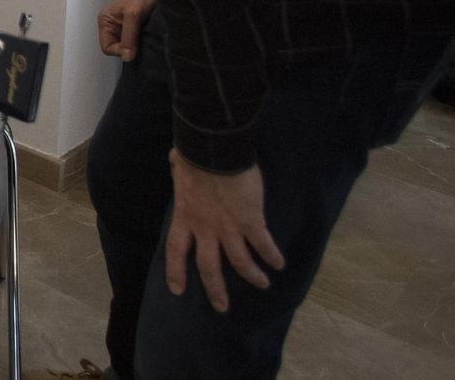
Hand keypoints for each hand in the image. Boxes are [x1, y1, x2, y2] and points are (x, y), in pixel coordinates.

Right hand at [98, 0, 155, 61]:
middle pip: (117, 48)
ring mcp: (122, 27)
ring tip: (144, 37)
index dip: (119, 51)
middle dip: (128, 48)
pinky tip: (146, 35)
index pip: (107, 47)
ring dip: (136, 44)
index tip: (133, 48)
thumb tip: (127, 58)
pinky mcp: (133, 27)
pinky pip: (135, 41)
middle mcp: (111, 26)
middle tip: (140, 41)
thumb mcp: (133, 16)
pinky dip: (140, 40)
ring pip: (127, 45)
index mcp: (105, 22)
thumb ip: (129, 37)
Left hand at [164, 149, 284, 312]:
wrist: (213, 149)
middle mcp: (205, 228)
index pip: (175, 250)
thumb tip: (175, 160)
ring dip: (251, 276)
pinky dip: (271, 256)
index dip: (176, 271)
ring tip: (262, 285)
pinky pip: (262, 244)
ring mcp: (228, 227)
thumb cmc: (194, 154)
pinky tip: (279, 264)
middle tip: (221, 306)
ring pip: (239, 262)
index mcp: (185, 216)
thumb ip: (178, 171)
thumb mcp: (180, 166)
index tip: (177, 290)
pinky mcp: (250, 221)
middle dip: (215, 289)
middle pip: (208, 267)